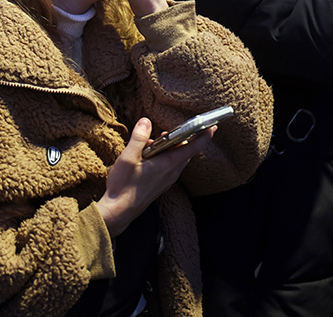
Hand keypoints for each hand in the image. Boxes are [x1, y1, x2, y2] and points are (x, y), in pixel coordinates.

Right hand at [97, 117, 213, 236]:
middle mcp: (171, 173)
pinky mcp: (160, 185)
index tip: (213, 126)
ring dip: (172, 149)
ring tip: (154, 141)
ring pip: (177, 160)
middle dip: (184, 138)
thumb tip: (146, 122)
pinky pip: (170, 168)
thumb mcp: (128, 157)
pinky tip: (149, 156)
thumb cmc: (123, 186)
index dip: (204, 136)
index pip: (192, 147)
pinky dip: (166, 158)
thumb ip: (139, 138)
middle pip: (186, 152)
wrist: (119, 211)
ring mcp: (166, 181)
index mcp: (167, 164)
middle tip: (173, 129)